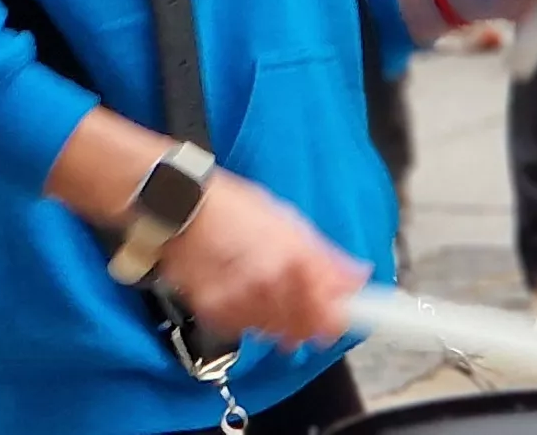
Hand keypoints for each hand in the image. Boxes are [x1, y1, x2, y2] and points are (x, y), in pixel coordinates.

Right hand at [149, 169, 368, 346]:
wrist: (177, 204)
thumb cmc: (230, 205)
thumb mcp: (286, 221)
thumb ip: (325, 256)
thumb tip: (358, 275)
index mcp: (291, 263)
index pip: (332, 316)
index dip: (345, 318)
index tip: (353, 311)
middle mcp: (266, 289)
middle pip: (307, 331)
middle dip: (313, 317)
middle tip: (308, 295)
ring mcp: (238, 304)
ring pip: (278, 333)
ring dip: (282, 317)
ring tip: (269, 285)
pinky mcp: (214, 313)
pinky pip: (246, 327)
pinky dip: (250, 314)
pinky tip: (244, 288)